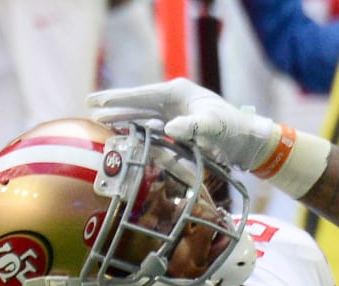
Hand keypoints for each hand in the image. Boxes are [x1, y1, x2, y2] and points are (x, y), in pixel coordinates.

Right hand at [87, 77, 280, 171]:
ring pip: (144, 116)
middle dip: (115, 107)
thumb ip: (192, 126)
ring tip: (103, 123)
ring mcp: (177, 114)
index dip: (116, 99)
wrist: (249, 141)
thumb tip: (169, 128)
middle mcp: (174, 101)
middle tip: (90, 110)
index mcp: (177, 92)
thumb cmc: (233, 129)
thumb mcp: (213, 126)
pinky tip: (129, 135)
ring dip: (125, 120)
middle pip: (138, 103)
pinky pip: (155, 128)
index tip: (95, 101)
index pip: (140, 94)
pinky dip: (141, 131)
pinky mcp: (182, 128)